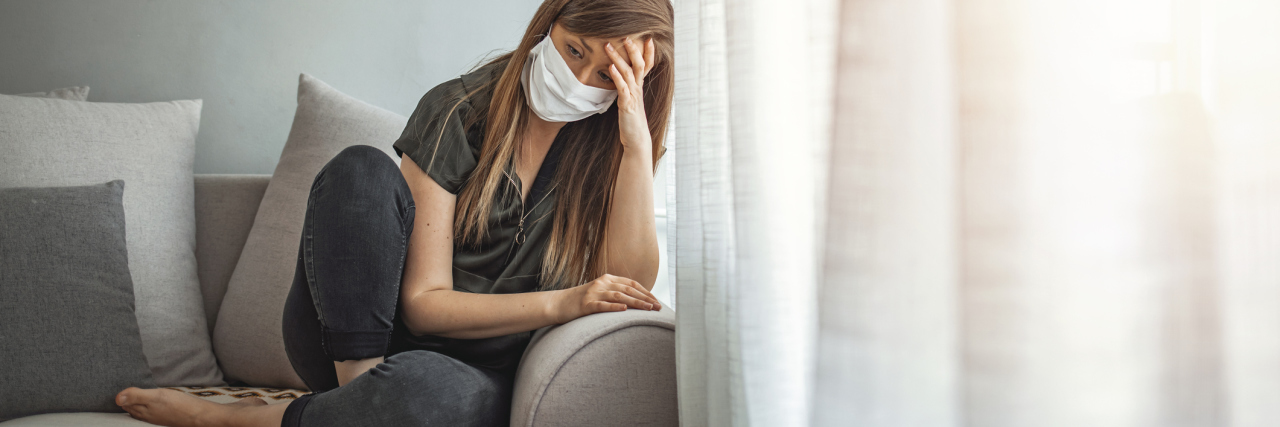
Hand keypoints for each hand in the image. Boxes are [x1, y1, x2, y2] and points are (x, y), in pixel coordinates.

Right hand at [551, 273, 661, 323]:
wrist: (558, 303)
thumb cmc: (582, 301)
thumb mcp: (600, 292)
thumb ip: (616, 293)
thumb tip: (637, 301)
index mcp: (607, 279)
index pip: (632, 284)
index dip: (646, 292)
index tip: (657, 301)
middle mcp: (602, 283)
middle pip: (628, 290)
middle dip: (645, 298)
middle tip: (658, 308)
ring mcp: (593, 293)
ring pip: (619, 297)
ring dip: (636, 303)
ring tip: (648, 309)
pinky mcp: (585, 304)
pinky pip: (602, 305)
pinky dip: (614, 308)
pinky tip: (624, 311)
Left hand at [605, 37, 654, 152]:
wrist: (637, 140)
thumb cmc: (632, 122)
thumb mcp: (630, 102)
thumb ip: (626, 90)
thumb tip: (619, 79)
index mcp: (639, 88)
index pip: (647, 67)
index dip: (649, 53)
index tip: (648, 39)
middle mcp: (638, 90)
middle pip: (639, 65)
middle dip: (633, 50)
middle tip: (626, 36)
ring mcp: (633, 96)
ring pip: (628, 73)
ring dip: (618, 58)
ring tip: (609, 47)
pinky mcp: (627, 105)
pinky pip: (622, 88)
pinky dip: (616, 76)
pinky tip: (610, 68)